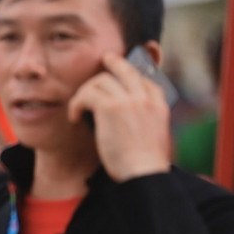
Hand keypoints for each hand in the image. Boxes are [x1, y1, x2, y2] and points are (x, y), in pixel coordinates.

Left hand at [68, 52, 170, 181]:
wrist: (142, 174)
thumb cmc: (143, 164)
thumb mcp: (152, 137)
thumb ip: (142, 121)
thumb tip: (121, 117)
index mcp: (159, 106)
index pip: (145, 80)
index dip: (130, 76)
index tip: (119, 78)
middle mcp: (145, 98)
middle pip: (126, 69)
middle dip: (114, 62)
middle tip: (104, 59)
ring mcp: (129, 100)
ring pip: (101, 80)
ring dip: (86, 92)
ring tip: (79, 108)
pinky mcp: (110, 107)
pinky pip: (87, 94)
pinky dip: (77, 104)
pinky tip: (74, 117)